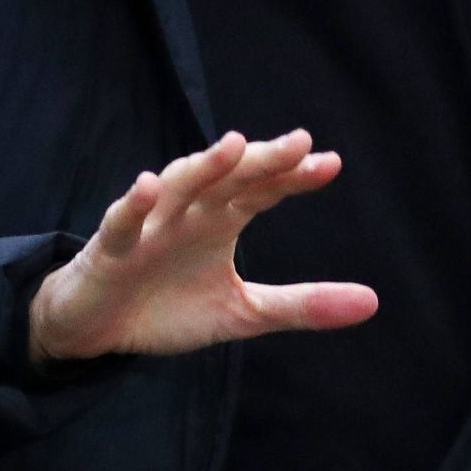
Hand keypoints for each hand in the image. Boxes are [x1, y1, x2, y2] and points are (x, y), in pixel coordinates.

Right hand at [28, 129, 377, 363]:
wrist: (97, 327)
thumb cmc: (168, 306)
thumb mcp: (243, 313)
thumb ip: (302, 305)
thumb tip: (373, 302)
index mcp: (221, 220)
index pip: (262, 189)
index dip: (292, 176)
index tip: (330, 164)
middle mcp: (189, 212)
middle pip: (228, 177)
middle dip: (261, 160)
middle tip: (299, 143)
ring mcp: (149, 225)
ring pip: (177, 187)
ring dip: (203, 167)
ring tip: (233, 147)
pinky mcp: (110, 247)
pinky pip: (122, 222)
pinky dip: (134, 205)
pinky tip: (148, 187)